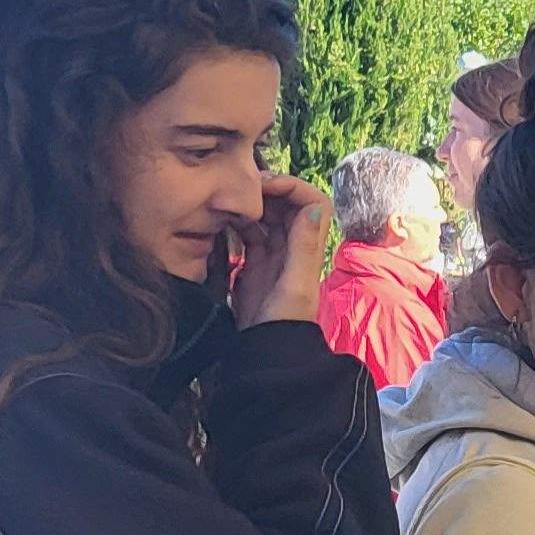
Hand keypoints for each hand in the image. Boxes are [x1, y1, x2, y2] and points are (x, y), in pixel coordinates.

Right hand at [231, 173, 335, 326]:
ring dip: (251, 205)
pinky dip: (238, 223)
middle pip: (287, 205)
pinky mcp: (255, 264)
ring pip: (267, 217)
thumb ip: (303, 246)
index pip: (313, 203)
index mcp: (309, 247)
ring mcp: (275, 254)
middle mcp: (295, 247)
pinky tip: (221, 219)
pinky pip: (249, 234)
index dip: (293, 187)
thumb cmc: (284, 321)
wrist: (267, 350)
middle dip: (268, 191)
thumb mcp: (295, 283)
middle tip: (239, 187)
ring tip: (228, 200)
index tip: (266, 184)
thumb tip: (312, 208)